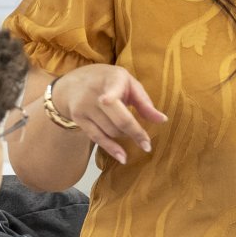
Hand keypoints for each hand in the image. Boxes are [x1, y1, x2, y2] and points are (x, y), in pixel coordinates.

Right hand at [51, 65, 167, 163]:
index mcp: (111, 79)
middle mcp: (95, 93)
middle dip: (135, 133)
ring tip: (127, 130)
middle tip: (147, 145)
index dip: (112, 98)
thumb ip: (144, 101)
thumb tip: (162, 120)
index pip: (114, 91)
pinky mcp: (78, 119)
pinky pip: (97, 138)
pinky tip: (122, 157)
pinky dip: (111, 149)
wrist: (73, 84)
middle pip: (118, 119)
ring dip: (124, 135)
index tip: (107, 101)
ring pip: (111, 130)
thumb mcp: (127, 83)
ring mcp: (85, 107)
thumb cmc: (107, 82)